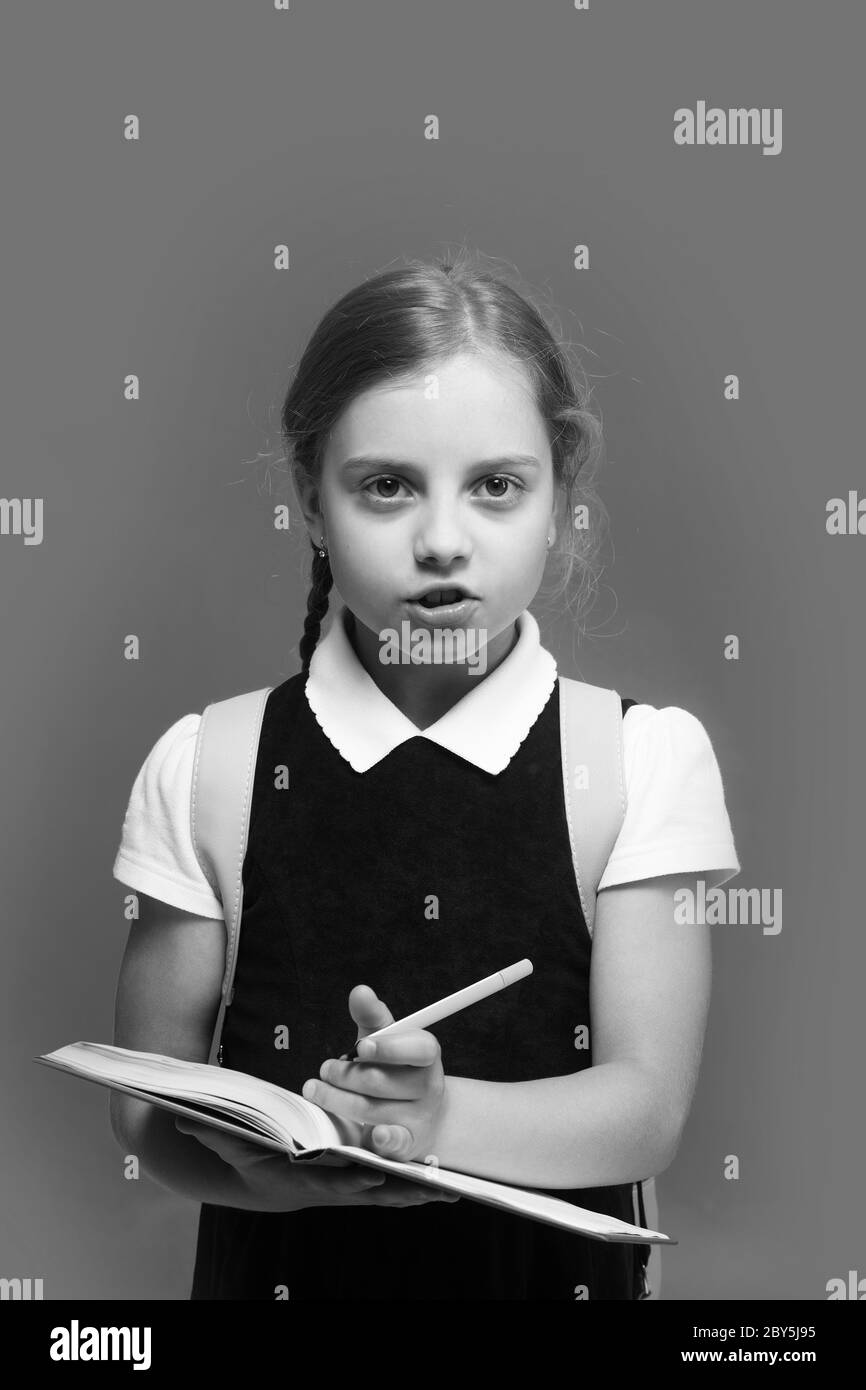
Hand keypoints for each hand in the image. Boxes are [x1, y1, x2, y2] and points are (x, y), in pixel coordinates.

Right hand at [174, 1118, 459, 1211]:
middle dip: (397, 1189)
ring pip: (387, 1194)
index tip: (370, 1178)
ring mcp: (350, 1189)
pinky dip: (418, 1190)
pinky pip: (395, 1189)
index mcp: (304, 1177)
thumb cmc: (253, 1158)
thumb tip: (180, 1117)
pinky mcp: (364, 1184)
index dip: (349, 1181)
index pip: (327, 1181)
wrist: (269, 1184)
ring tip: (449, 1190)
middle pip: (367, 1191)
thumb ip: (212, 1130)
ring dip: (416, 1193)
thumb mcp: (233, 1144)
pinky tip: (445, 1190)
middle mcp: (331, 1186)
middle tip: (428, 1185)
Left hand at [301, 984, 450, 1163]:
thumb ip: (371, 1016)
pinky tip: (372, 1135)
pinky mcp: (408, 1144)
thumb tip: (360, 991)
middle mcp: (428, 1086)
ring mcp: (420, 1117)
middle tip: (324, 1069)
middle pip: (382, 1081)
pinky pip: (397, 1144)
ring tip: (315, 1089)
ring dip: (338, 1100)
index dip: (389, 1048)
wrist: (421, 1113)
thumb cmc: (395, 1069)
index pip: (417, 1048)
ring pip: (373, 1110)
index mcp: (426, 1054)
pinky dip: (385, 1140)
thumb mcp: (384, 1040)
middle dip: (344, 1075)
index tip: (360, 1048)